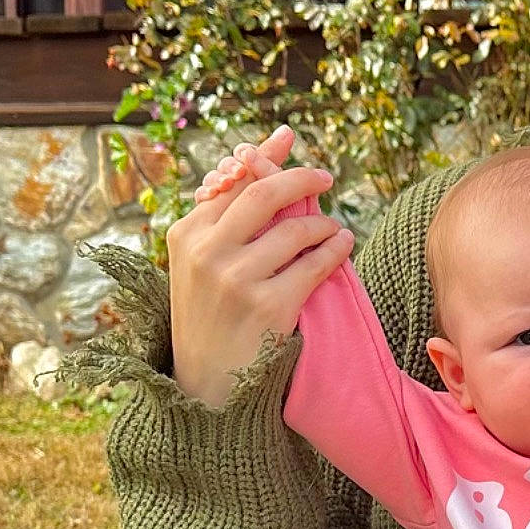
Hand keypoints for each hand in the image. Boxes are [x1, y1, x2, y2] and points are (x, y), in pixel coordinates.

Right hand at [167, 126, 353, 407]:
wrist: (208, 389)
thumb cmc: (209, 321)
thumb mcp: (198, 266)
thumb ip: (222, 221)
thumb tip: (249, 161)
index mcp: (186, 235)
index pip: (231, 183)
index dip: (262, 156)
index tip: (287, 139)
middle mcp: (207, 252)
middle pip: (262, 193)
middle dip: (298, 177)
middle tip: (325, 176)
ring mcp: (236, 279)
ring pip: (293, 230)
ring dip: (322, 223)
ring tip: (335, 226)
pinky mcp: (267, 307)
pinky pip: (313, 266)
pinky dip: (334, 251)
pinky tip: (343, 245)